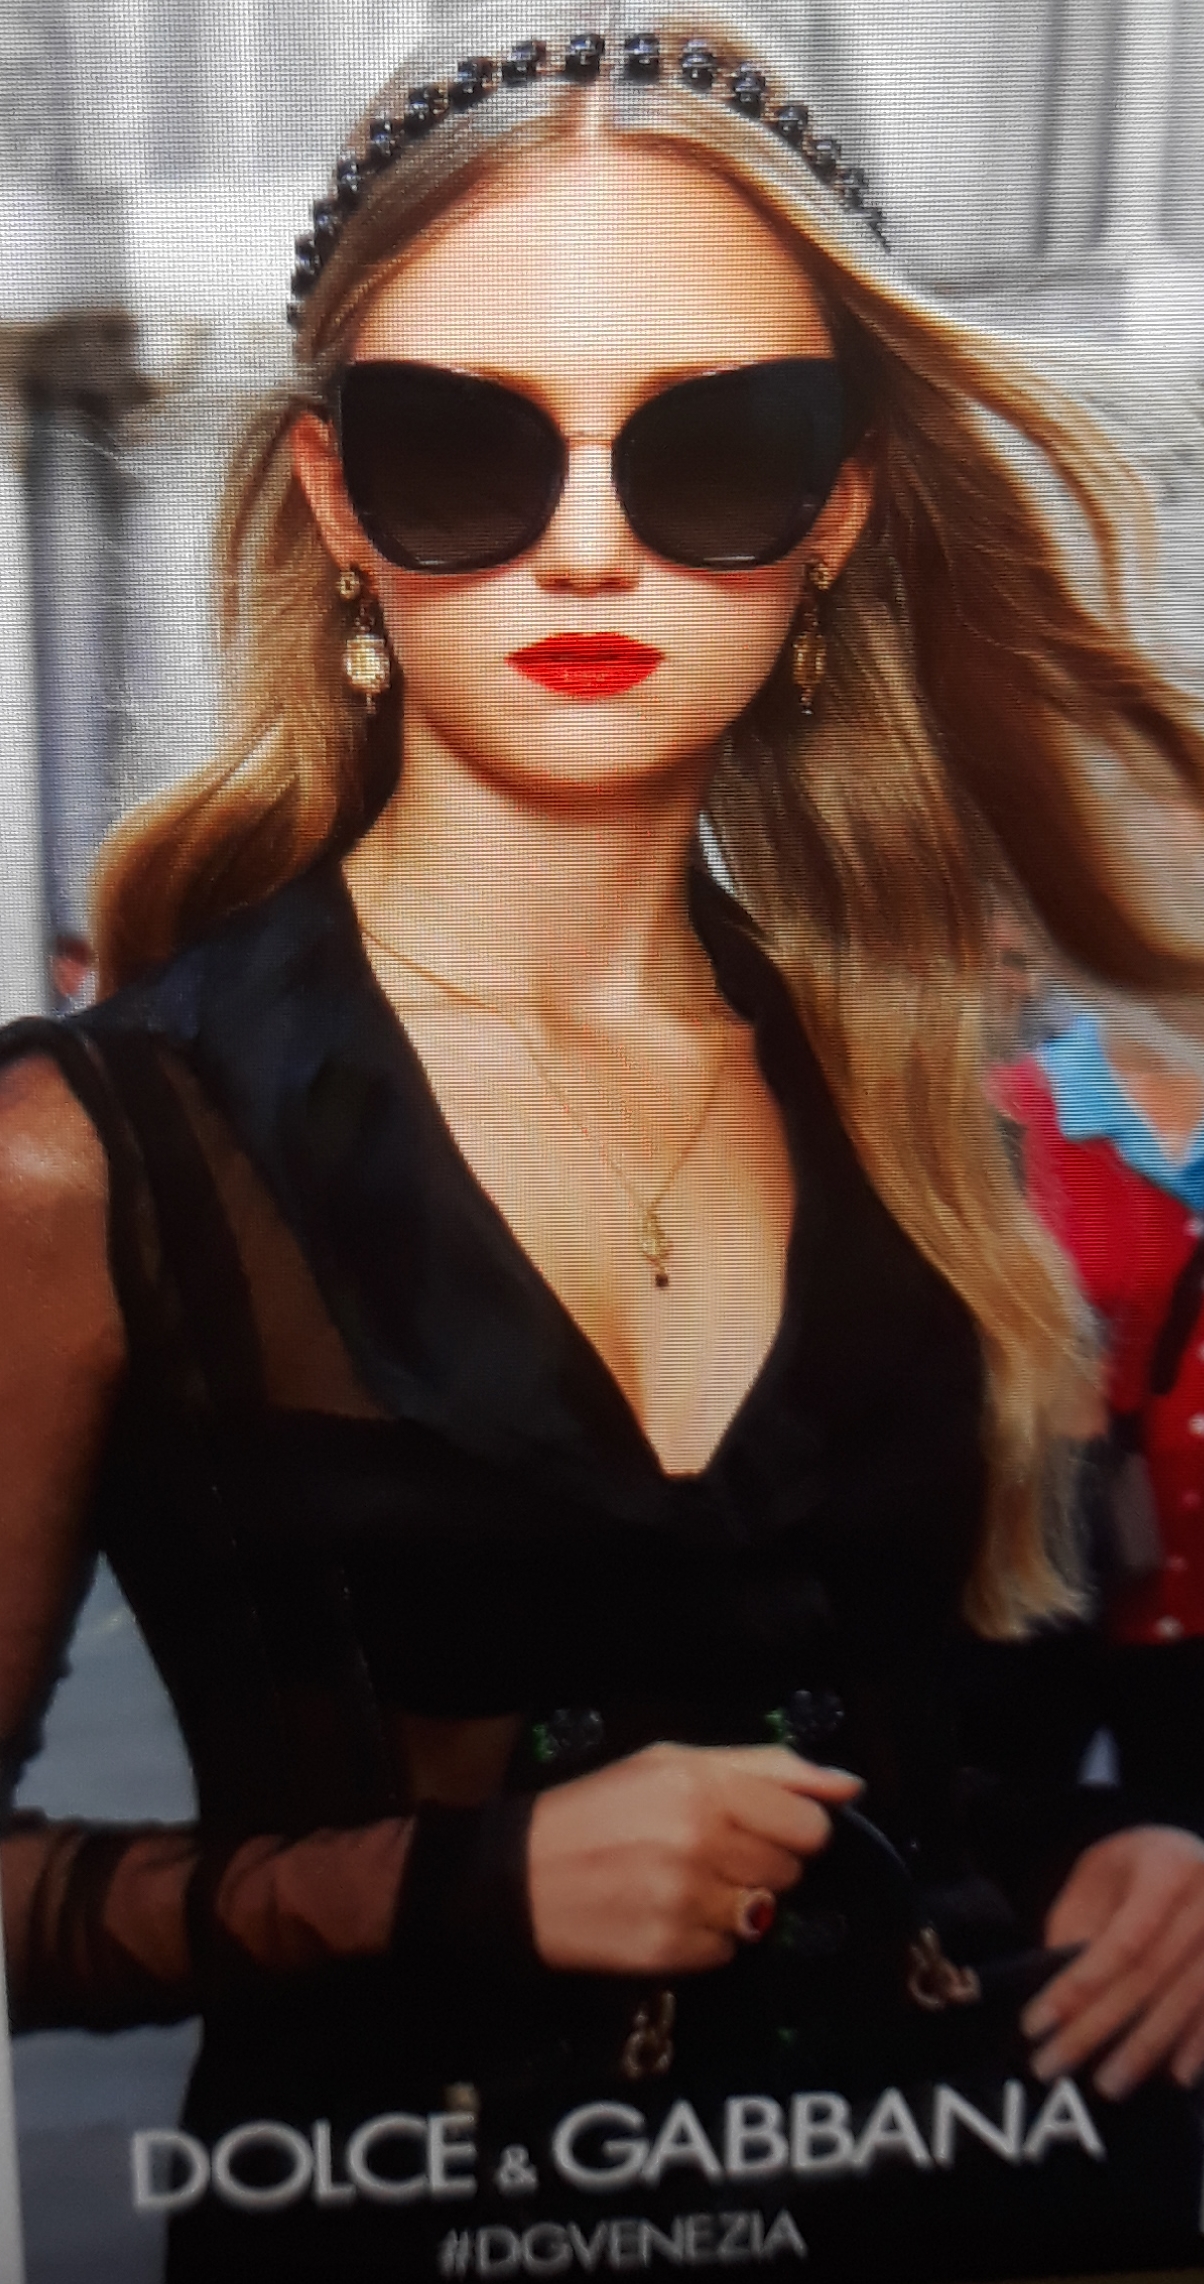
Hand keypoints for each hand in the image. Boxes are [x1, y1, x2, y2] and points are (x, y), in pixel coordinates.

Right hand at [527, 1742, 861, 1974]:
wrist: (514, 1877)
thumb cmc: (598, 1809)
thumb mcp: (671, 1763)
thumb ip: (767, 1766)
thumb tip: (850, 1787)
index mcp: (702, 1785)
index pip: (809, 1822)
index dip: (794, 1828)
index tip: (761, 1828)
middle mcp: (700, 1841)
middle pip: (791, 1870)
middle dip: (762, 1864)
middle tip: (709, 1855)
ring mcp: (687, 1900)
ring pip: (765, 1914)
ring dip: (736, 1904)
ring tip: (682, 1885)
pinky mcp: (673, 1952)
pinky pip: (729, 1952)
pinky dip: (707, 1939)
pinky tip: (665, 1916)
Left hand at [1022, 1825, 1203, 2096]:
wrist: (1191, 1854)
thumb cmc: (1134, 1868)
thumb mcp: (1098, 1876)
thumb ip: (1079, 1927)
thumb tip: (1060, 2002)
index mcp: (1166, 1868)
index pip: (1121, 1940)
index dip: (1079, 1985)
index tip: (1036, 2023)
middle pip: (1148, 1977)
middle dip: (1098, 2027)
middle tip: (1053, 2064)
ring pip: (1185, 2001)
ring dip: (1144, 2051)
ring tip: (1106, 2085)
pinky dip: (1197, 2046)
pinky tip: (1173, 2078)